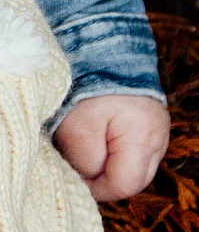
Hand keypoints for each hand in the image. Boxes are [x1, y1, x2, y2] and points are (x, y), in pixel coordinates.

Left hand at [52, 93, 170, 200]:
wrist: (99, 44)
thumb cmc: (85, 85)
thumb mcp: (76, 129)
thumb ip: (85, 163)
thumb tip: (88, 181)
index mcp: (144, 139)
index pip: (124, 185)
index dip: (96, 187)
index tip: (72, 174)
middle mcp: (159, 137)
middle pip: (133, 179)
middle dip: (103, 177)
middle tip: (76, 161)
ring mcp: (157, 129)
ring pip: (133, 165)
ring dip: (108, 162)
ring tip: (85, 143)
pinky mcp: (149, 121)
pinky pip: (134, 148)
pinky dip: (114, 148)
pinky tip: (96, 135)